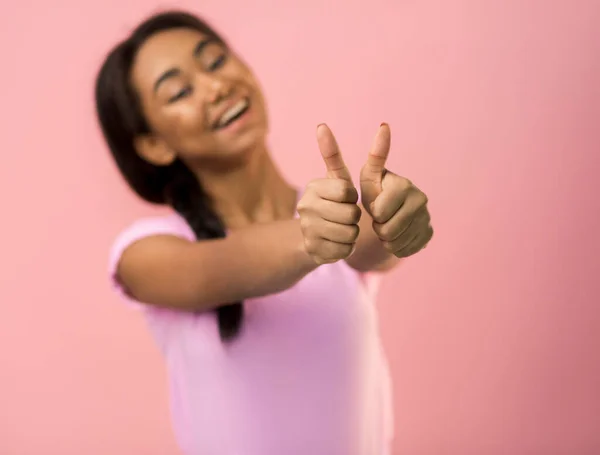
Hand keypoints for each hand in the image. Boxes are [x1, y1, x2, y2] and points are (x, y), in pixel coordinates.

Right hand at [297, 124, 361, 264]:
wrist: (312, 235)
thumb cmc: (331, 201)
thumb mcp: (335, 178)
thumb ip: (331, 153)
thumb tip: (321, 125)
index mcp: (312, 188)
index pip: (348, 192)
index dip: (351, 197)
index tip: (344, 198)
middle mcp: (305, 208)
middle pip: (350, 215)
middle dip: (353, 216)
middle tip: (344, 215)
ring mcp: (308, 231)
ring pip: (350, 234)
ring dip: (352, 233)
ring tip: (341, 228)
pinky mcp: (314, 251)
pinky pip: (346, 250)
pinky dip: (346, 247)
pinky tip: (336, 242)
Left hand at [360, 124, 432, 257]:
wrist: (388, 212)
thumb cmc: (375, 191)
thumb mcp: (369, 176)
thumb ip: (375, 155)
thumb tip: (384, 125)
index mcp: (405, 185)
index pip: (380, 212)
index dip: (372, 213)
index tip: (373, 206)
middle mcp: (421, 200)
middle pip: (389, 229)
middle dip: (379, 227)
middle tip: (378, 219)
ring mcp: (427, 218)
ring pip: (397, 242)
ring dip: (386, 238)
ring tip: (385, 225)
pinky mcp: (429, 234)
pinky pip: (406, 250)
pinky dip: (396, 247)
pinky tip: (395, 236)